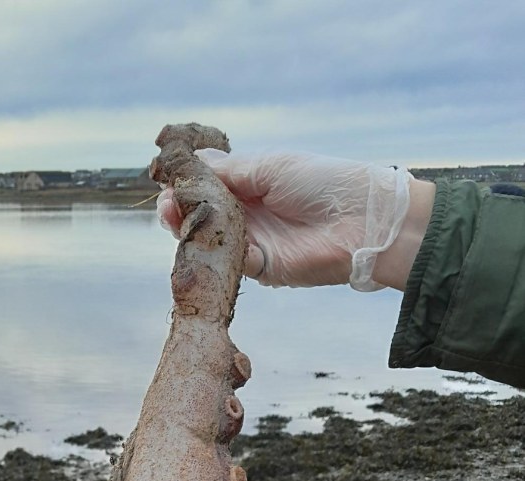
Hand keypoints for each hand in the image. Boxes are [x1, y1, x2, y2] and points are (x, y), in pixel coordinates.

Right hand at [158, 150, 432, 291]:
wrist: (361, 221)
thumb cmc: (323, 183)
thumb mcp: (271, 166)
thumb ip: (230, 171)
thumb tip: (194, 163)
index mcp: (252, 183)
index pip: (208, 185)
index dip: (186, 185)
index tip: (167, 180)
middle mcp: (248, 214)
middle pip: (202, 215)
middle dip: (180, 210)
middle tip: (166, 205)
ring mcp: (252, 242)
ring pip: (209, 240)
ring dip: (189, 232)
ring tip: (174, 219)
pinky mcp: (260, 268)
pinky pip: (228, 263)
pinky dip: (214, 252)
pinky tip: (205, 239)